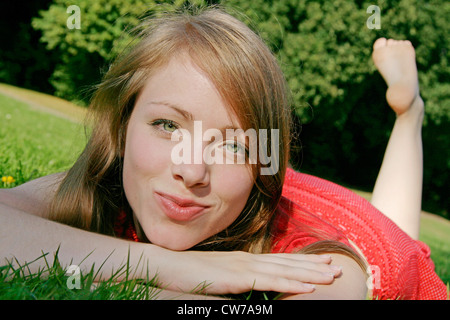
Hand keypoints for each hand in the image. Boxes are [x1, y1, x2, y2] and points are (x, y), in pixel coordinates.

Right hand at [156, 250, 340, 294]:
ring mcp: (243, 267)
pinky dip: (292, 283)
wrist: (167, 264)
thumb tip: (249, 286)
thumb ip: (235, 280)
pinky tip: (309, 286)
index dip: (302, 261)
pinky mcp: (237, 278)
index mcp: (244, 260)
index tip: (322, 261)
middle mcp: (248, 260)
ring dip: (311, 273)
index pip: (279, 260)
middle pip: (287, 262)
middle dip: (314, 265)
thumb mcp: (216, 277)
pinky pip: (270, 282)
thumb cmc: (188, 272)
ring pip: (285, 271)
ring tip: (333, 275)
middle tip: (338, 266)